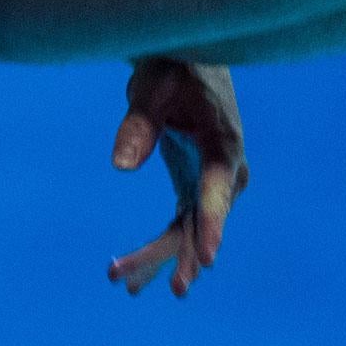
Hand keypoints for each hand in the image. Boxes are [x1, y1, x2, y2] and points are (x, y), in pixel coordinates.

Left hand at [108, 59, 247, 297]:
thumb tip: (120, 167)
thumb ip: (139, 124)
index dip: (212, 226)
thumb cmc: (172, 66)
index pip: (217, 191)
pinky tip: (130, 277)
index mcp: (223, 146)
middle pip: (198, 222)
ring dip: (157, 259)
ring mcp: (210, 185)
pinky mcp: (194, 188)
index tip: (206, 260)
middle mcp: (225, 173)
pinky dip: (157, 250)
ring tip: (123, 284)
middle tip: (144, 285)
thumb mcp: (152, 88)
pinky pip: (179, 227)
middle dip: (173, 256)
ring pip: (186, 232)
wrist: (187, 60)